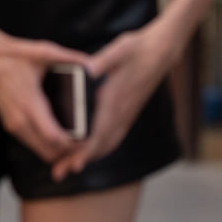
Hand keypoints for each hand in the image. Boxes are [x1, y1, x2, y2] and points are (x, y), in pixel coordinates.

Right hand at [0, 28, 92, 163]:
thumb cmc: (14, 54)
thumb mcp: (43, 51)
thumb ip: (69, 58)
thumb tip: (93, 67)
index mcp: (29, 103)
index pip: (53, 137)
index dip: (72, 144)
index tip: (87, 140)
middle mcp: (19, 119)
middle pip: (48, 152)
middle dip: (67, 152)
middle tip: (84, 143)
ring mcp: (13, 124)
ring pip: (40, 151)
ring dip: (56, 150)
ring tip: (74, 140)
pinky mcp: (10, 124)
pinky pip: (32, 143)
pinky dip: (46, 145)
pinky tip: (58, 134)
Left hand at [56, 25, 179, 178]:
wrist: (161, 51)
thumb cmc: (138, 48)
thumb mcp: (120, 49)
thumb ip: (103, 61)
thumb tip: (88, 70)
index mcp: (116, 99)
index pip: (101, 132)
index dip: (87, 150)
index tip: (75, 163)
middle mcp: (122, 112)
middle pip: (101, 144)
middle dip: (80, 159)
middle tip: (60, 172)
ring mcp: (127, 115)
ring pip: (108, 143)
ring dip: (89, 157)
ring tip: (68, 167)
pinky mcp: (128, 113)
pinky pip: (114, 137)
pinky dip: (101, 148)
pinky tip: (90, 152)